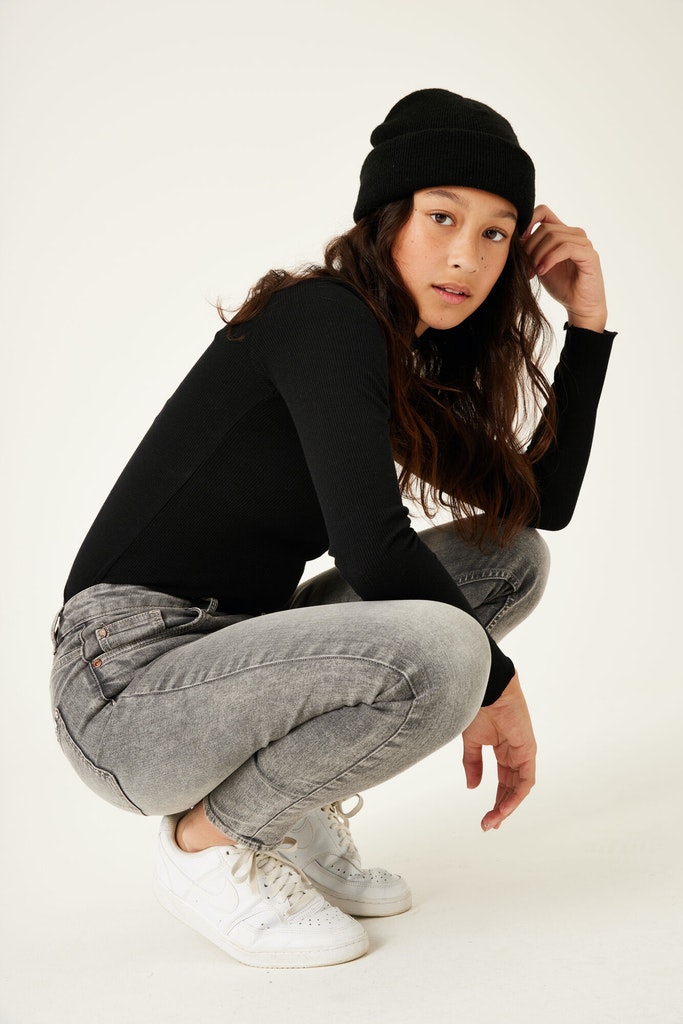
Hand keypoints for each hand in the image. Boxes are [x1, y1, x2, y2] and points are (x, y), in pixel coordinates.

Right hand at [462, 673, 536, 830]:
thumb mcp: (472, 741)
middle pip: (511, 788)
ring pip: (519, 788)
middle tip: (489, 825)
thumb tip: (472, 786)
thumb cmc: (479, 707)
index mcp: (503, 750)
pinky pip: (525, 780)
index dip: (496, 799)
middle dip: (500, 807)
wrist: (487, 689)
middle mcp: (516, 753)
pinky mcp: (528, 751)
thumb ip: (473, 763)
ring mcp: (523, 753)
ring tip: (493, 821)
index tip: (486, 818)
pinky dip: (514, 796)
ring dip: (506, 806)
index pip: (503, 781)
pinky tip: (502, 808)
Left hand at [522, 205, 607, 332]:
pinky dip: (550, 259)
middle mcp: (575, 234)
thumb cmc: (561, 285)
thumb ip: (530, 250)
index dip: (528, 221)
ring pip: (554, 236)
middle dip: (530, 248)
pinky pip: (565, 248)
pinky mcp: (589, 255)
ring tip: (533, 272)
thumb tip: (514, 238)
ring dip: (538, 255)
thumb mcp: (539, 264)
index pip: (543, 211)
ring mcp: (584, 243)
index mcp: (562, 232)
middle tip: (524, 267)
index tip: (519, 242)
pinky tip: (542, 271)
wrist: (579, 305)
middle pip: (544, 228)